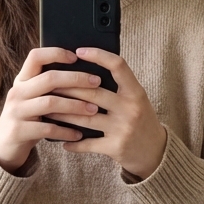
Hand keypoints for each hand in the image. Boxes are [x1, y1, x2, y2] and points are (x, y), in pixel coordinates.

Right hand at [0, 47, 102, 172]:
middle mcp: (17, 92)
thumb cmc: (28, 118)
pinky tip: (79, 135)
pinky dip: (65, 131)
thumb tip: (83, 74)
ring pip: (50, 103)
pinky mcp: (19, 131)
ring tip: (93, 109)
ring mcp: (16, 111)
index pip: (35, 56)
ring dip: (75, 106)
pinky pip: (47, 128)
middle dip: (76, 78)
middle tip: (96, 82)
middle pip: (49, 78)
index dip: (56, 53)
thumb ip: (48, 87)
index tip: (76, 57)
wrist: (4, 146)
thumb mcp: (33, 98)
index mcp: (22, 80)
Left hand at [56, 48, 167, 179]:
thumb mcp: (136, 99)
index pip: (118, 65)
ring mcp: (123, 129)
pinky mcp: (115, 148)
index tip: (79, 51)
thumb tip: (84, 71)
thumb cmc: (141, 120)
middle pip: (93, 92)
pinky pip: (87, 144)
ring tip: (47, 109)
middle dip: (67, 88)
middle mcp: (130, 108)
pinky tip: (61, 139)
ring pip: (85, 118)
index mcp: (136, 92)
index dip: (98, 56)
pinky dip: (72, 142)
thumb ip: (117, 86)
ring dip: (62, 113)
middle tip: (49, 84)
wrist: (156, 152)